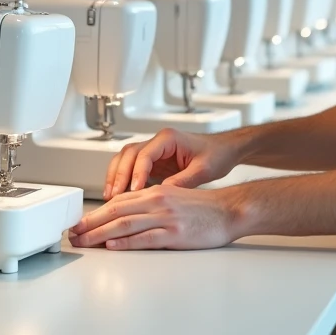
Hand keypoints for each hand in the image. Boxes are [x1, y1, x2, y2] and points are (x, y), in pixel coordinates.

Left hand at [69, 184, 241, 250]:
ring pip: (125, 224)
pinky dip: (126, 243)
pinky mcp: (175, 233)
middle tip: (74, 233)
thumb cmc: (202, 208)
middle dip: (91, 223)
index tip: (81, 222)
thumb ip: (149, 205)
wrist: (229, 210)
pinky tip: (112, 246)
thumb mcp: (172, 198)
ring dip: (100, 234)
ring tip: (85, 241)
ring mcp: (165, 218)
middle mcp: (157, 202)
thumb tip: (125, 216)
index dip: (96, 212)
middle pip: (116, 212)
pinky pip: (145, 238)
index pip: (118, 201)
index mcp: (155, 192)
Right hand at [103, 127, 239, 199]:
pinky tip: (118, 195)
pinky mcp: (154, 162)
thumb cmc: (217, 154)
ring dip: (116, 176)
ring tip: (110, 196)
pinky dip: (122, 180)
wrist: (224, 150)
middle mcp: (158, 142)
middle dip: (118, 174)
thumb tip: (162, 195)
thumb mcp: (202, 170)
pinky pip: (131, 168)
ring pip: (125, 159)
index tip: (133, 190)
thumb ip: (182, 181)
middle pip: (128, 154)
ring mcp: (154, 151)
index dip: (136, 173)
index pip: (145, 154)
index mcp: (169, 138)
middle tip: (114, 195)